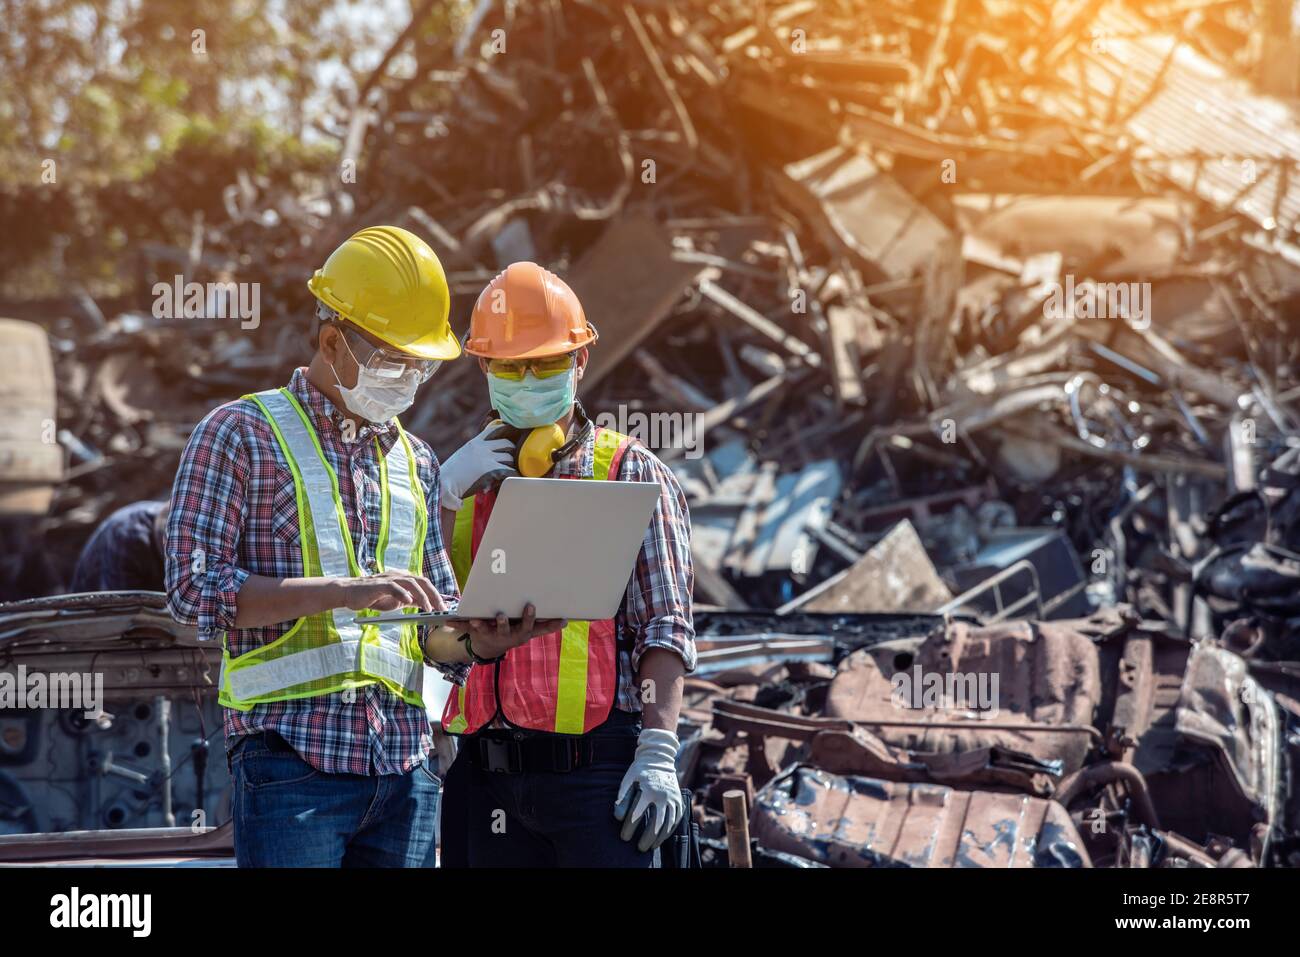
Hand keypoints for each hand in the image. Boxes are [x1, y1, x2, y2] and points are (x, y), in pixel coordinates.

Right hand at [337, 572, 447, 612]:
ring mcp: (389, 579)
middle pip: (422, 581)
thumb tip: (426, 605)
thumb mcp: (396, 601)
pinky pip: (393, 587)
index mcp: (404, 579)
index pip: (425, 584)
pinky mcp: (379, 584)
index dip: (436, 594)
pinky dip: (402, 593)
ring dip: (422, 596)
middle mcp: (399, 576)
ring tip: (428, 608)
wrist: (350, 594)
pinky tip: (408, 601)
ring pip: (411, 583)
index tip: (444, 608)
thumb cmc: (373, 597)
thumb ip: (410, 600)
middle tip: (441, 609)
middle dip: (434, 595)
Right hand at [440, 423, 516, 509]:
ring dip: (511, 465)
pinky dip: (513, 475)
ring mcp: (487, 458)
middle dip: (511, 451)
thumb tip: (488, 455)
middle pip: (506, 443)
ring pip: (509, 457)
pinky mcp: (490, 470)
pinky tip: (511, 480)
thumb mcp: (462, 457)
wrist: (441, 484)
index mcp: (474, 442)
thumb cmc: (450, 476)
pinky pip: (509, 470)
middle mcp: (482, 447)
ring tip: (508, 473)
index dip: (505, 431)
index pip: (494, 429)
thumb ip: (475, 453)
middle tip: (511, 461)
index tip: (511, 435)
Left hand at [462, 603, 564, 658]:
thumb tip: (567, 621)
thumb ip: (547, 626)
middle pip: (505, 630)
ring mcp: (489, 634)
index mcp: (519, 633)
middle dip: (503, 623)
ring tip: (477, 620)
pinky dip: (458, 623)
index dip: (529, 618)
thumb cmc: (514, 633)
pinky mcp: (475, 632)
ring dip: (480, 625)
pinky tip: (449, 620)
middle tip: (502, 615)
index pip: (527, 627)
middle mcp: (504, 635)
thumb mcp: (530, 631)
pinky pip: (466, 627)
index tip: (530, 606)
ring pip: (485, 629)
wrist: (489, 648)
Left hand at [614, 728, 682, 851]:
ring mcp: (673, 798)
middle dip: (647, 839)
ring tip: (651, 846)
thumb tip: (618, 817)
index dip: (629, 829)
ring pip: (668, 824)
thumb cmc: (640, 770)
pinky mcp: (679, 800)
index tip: (624, 837)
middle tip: (640, 848)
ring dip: (660, 838)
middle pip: (656, 824)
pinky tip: (662, 837)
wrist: (659, 758)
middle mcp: (663, 796)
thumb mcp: (628, 779)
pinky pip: (676, 819)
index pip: (637, 815)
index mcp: (648, 790)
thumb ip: (622, 797)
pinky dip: (670, 830)